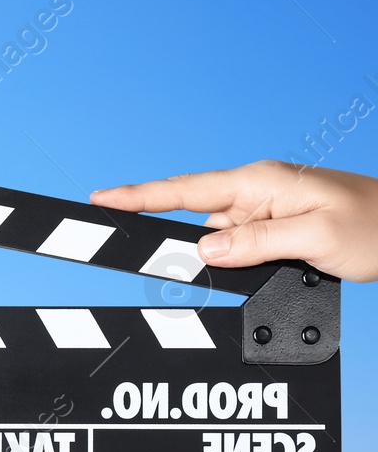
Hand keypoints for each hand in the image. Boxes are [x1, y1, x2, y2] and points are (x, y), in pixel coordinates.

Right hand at [91, 160, 377, 281]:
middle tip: (214, 267)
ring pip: (217, 243)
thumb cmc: (377, 225)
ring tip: (284, 265)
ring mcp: (263, 213)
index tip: (101, 201)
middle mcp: (255, 194)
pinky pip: (238, 250)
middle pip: (195, 223)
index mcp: (260, 182)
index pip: (184, 190)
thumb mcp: (316, 237)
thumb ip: (255, 243)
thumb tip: (203, 251)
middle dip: (192, 250)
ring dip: (231, 263)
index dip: (137, 197)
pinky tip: (276, 268)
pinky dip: (243, 266)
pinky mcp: (271, 232)